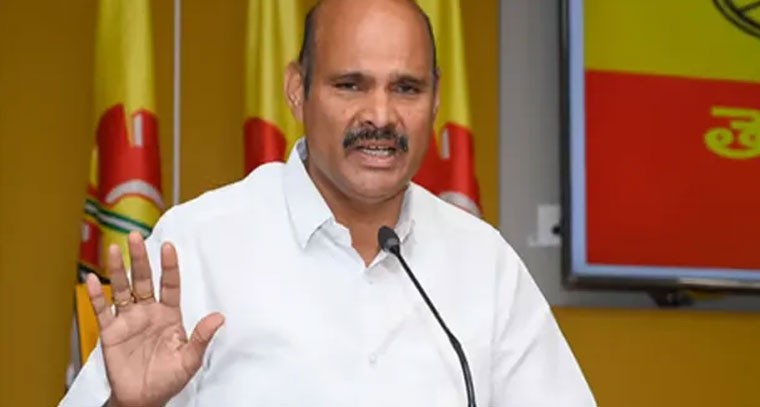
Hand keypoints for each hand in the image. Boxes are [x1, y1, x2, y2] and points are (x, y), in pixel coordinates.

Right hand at [86, 232, 224, 406]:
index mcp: (169, 315)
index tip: (169, 247)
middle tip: (136, 236)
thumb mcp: (190, 360)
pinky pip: (102, 311)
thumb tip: (219, 317)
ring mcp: (128, 320)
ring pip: (122, 289)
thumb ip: (202, 337)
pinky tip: (92, 280)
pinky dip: (97, 296)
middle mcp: (148, 312)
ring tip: (115, 249)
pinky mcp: (110, 332)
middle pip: (144, 280)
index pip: (170, 285)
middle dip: (141, 259)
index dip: (169, 266)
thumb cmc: (168, 379)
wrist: (144, 399)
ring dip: (119, 270)